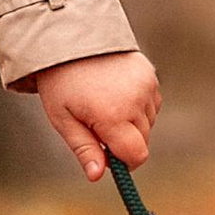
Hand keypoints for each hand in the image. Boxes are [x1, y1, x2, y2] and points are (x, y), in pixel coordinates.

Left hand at [32, 49, 160, 181]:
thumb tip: (97, 176)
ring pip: (149, 123)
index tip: (107, 155)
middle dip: (124, 141)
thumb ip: (84, 149)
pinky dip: (138, 106)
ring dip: (132, 123)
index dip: (123, 162)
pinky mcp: (150, 74)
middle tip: (97, 126)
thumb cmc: (61, 81)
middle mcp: (135, 101)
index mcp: (112, 115)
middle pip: (143, 141)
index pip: (136, 156)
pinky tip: (117, 93)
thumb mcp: (63, 119)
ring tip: (105, 104)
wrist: (70, 37)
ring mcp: (146, 86)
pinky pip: (152, 103)